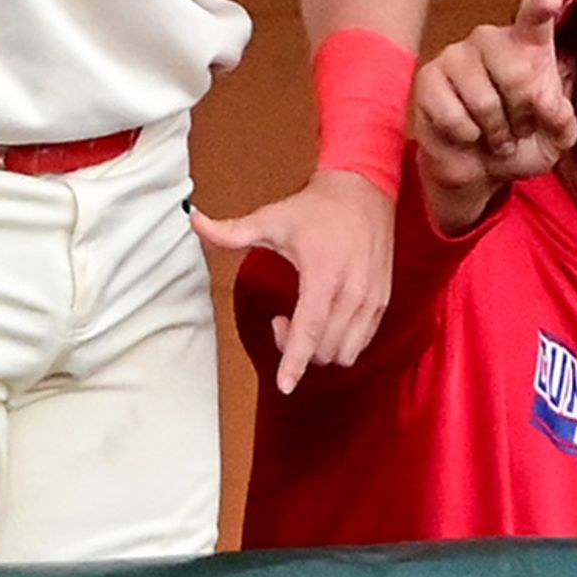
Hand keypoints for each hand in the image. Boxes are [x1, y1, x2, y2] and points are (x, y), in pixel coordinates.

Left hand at [195, 169, 394, 391]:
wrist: (364, 190)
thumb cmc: (316, 208)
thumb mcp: (271, 219)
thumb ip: (231, 230)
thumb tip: (194, 220)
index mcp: (323, 274)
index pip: (309, 330)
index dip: (294, 362)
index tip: (284, 386)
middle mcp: (352, 292)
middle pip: (323, 349)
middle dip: (296, 349)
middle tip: (281, 320)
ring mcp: (372, 299)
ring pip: (344, 352)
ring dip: (319, 349)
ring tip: (305, 320)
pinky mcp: (383, 302)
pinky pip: (361, 342)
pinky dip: (339, 343)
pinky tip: (325, 319)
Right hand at [410, 0, 576, 234]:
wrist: (477, 169)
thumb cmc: (520, 143)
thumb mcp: (555, 139)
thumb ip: (562, 120)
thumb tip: (547, 102)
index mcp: (527, 44)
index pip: (533, 16)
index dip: (541, 8)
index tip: (551, 3)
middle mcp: (489, 40)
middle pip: (515, 72)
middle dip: (521, 114)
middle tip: (518, 129)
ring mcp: (455, 56)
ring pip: (483, 99)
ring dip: (495, 130)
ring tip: (495, 136)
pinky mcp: (427, 79)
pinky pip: (452, 114)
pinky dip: (466, 135)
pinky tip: (468, 135)